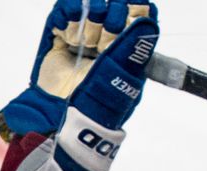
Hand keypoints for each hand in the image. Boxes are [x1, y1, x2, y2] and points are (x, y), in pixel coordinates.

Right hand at [0, 1, 159, 170]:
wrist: (60, 123)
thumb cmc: (94, 109)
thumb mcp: (119, 81)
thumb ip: (132, 51)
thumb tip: (148, 22)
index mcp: (128, 54)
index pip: (140, 17)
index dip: (138, 7)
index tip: (133, 5)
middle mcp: (107, 44)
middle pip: (116, 7)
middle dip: (114, 11)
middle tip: (109, 27)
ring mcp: (84, 40)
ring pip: (92, 6)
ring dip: (92, 9)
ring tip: (89, 26)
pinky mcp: (59, 39)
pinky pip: (65, 12)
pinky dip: (69, 8)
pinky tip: (73, 14)